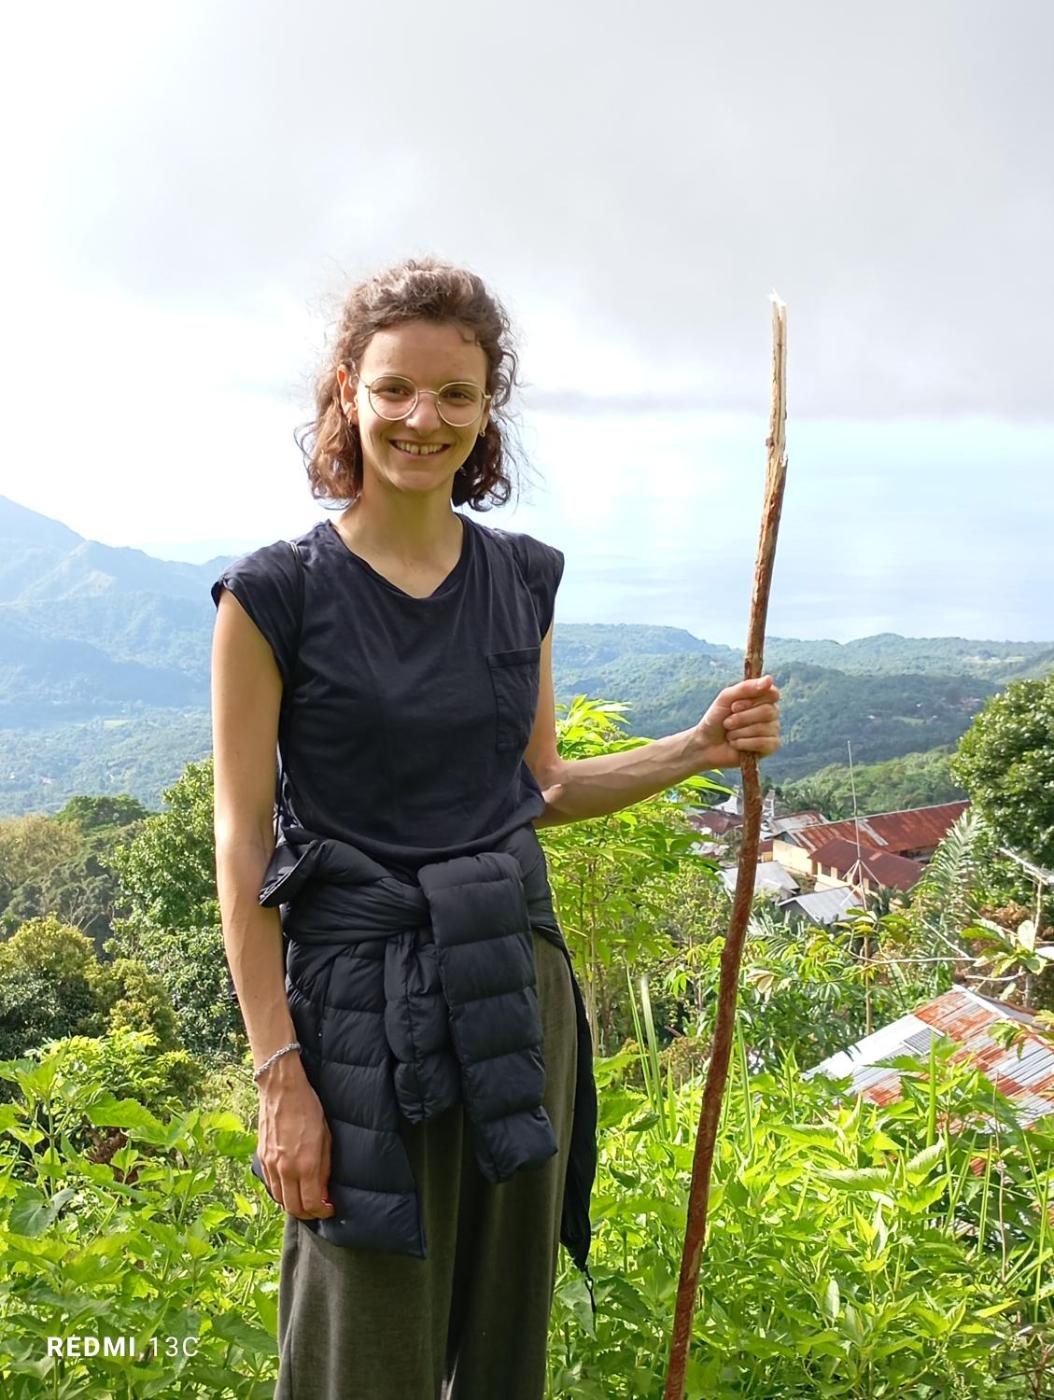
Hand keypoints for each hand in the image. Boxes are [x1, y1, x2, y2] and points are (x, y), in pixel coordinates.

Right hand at [256, 1055, 336, 1220]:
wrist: (282, 1090)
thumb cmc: (309, 1109)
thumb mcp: (326, 1139)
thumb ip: (324, 1169)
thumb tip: (324, 1191)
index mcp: (306, 1165)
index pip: (312, 1204)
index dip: (322, 1212)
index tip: (329, 1209)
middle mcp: (285, 1169)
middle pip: (294, 1208)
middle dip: (308, 1214)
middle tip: (318, 1209)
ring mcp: (270, 1165)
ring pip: (280, 1199)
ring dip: (293, 1204)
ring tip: (305, 1198)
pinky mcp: (261, 1158)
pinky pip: (270, 1185)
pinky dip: (281, 1191)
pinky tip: (291, 1185)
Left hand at [691, 675, 781, 769]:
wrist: (706, 743)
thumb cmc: (717, 718)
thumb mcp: (726, 698)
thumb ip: (746, 687)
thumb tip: (770, 679)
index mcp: (763, 699)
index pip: (773, 694)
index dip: (752, 700)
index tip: (734, 706)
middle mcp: (772, 714)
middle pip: (768, 711)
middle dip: (741, 718)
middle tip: (727, 722)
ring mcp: (773, 731)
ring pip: (762, 728)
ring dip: (738, 732)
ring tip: (730, 734)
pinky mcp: (770, 748)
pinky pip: (762, 743)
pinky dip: (743, 743)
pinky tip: (735, 744)